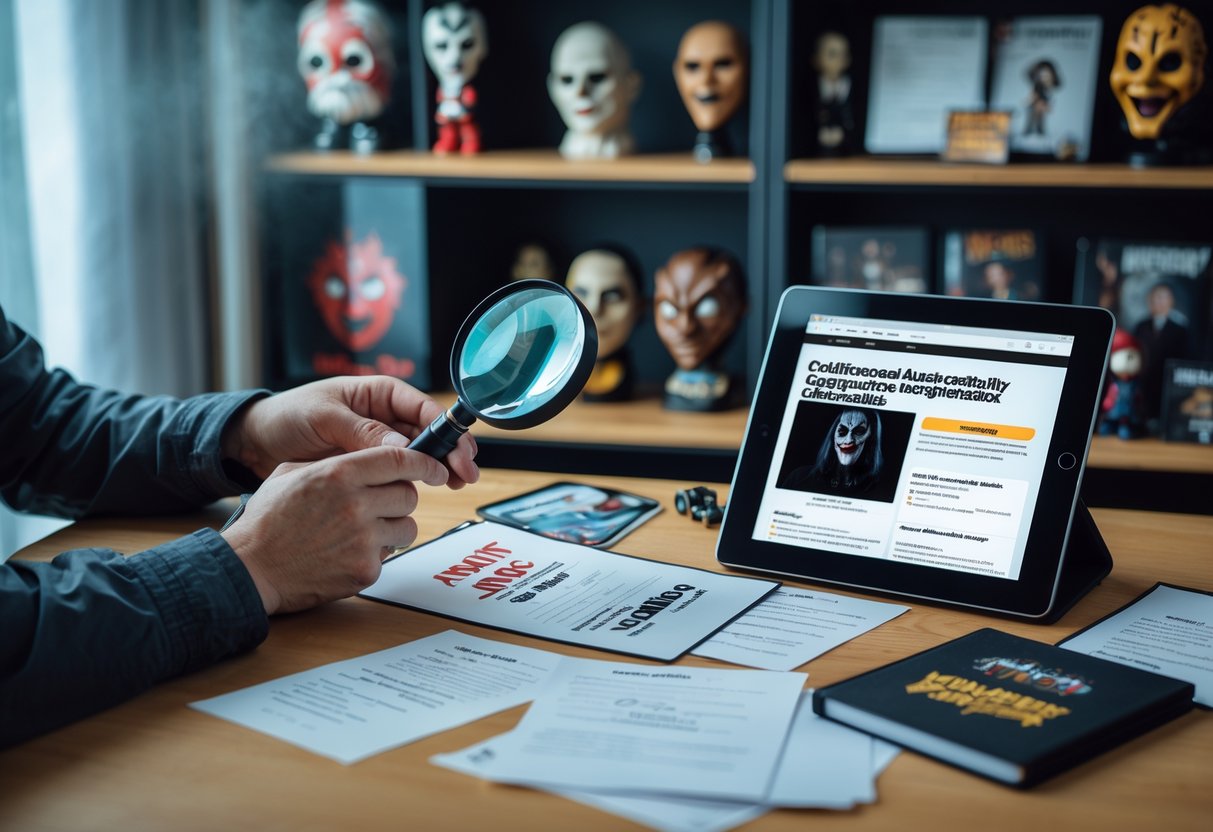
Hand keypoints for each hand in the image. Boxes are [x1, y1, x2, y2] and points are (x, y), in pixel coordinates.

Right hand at [221, 446, 448, 614]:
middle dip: (399, 498)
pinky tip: (346, 552)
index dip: (425, 462)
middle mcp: (356, 504)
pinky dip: (374, 554)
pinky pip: (389, 555)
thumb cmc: (265, 520)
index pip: (401, 459)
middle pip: (409, 495)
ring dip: (392, 527)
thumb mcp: (292, 472)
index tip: (435, 467)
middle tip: (378, 504)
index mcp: (339, 473)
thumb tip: (369, 453)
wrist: (249, 569)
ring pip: (407, 527)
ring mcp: (363, 540)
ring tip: (359, 531)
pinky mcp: (365, 570)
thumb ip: (336, 460)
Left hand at [222, 376, 477, 487]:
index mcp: (375, 394)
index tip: (458, 448)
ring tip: (455, 484)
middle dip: (450, 451)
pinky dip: (413, 483)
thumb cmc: (285, 417)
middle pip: (428, 433)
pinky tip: (427, 493)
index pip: (420, 407)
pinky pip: (396, 475)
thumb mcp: (323, 418)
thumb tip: (400, 447)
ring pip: (417, 456)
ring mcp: (376, 445)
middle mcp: (382, 418)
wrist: (254, 445)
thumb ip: (361, 431)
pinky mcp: (367, 469)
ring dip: (438, 468)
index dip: (444, 428)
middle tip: (465, 473)